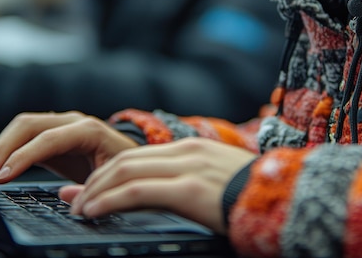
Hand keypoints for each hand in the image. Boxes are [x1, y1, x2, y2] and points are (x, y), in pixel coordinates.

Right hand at [0, 111, 138, 183]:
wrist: (129, 156)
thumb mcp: (111, 179)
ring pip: (22, 126)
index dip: (24, 157)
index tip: (3, 177)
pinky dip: (8, 149)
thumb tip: (69, 200)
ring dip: (1, 148)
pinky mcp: (51, 133)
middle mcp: (72, 121)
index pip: (49, 138)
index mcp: (89, 130)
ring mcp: (60, 124)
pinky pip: (23, 135)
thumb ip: (91, 188)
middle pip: (29, 125)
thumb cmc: (122, 168)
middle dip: (4, 149)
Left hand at [61, 138, 256, 233]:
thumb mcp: (217, 181)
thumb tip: (163, 193)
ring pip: (124, 172)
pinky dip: (108, 200)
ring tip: (79, 208)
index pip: (138, 155)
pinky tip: (93, 211)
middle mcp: (186, 151)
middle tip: (75, 200)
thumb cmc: (253, 196)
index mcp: (192, 148)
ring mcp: (187, 168)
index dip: (108, 172)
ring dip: (94, 191)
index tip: (89, 188)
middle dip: (95, 181)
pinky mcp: (188, 190)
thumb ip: (185, 181)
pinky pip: (136, 192)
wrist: (286, 199)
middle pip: (125, 160)